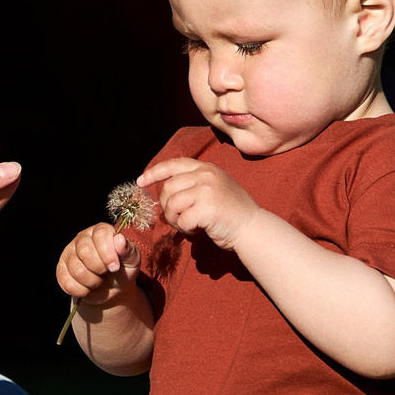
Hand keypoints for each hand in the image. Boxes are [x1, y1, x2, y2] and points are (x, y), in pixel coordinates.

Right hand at [55, 223, 138, 304]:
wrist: (112, 290)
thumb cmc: (122, 271)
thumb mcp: (132, 262)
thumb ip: (128, 250)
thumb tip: (120, 240)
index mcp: (101, 231)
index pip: (100, 234)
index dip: (108, 253)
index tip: (115, 267)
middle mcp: (83, 238)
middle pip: (85, 252)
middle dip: (99, 269)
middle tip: (106, 273)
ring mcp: (69, 253)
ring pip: (76, 269)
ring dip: (92, 282)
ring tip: (98, 281)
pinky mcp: (61, 269)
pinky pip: (68, 283)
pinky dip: (82, 291)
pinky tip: (88, 287)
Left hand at [139, 159, 259, 250]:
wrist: (253, 228)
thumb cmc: (231, 214)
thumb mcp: (214, 188)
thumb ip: (193, 184)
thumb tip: (165, 193)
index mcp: (206, 168)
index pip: (174, 164)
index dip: (154, 172)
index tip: (141, 181)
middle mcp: (206, 175)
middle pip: (168, 188)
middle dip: (167, 207)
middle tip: (178, 219)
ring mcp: (206, 190)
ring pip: (171, 205)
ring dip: (175, 220)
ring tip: (189, 226)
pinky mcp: (206, 208)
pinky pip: (182, 221)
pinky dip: (185, 230)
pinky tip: (198, 230)